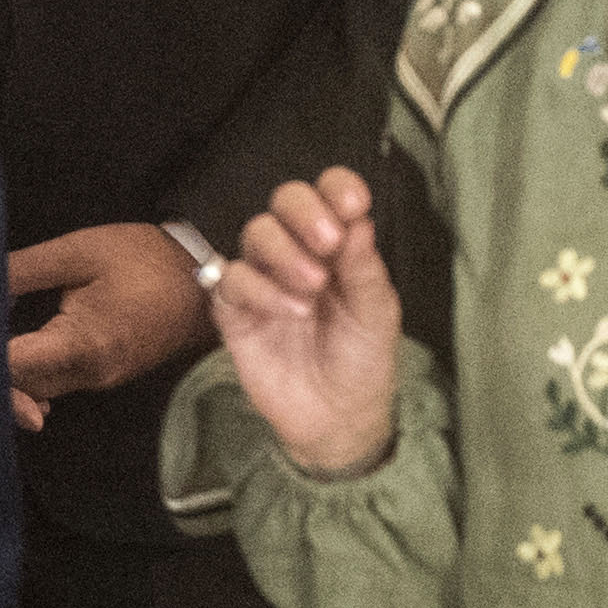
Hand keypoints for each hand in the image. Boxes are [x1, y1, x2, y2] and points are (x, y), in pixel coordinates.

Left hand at [3, 223, 213, 432]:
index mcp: (85, 344)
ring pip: (35, 389)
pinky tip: (4, 350)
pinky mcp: (102, 376)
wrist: (207, 281)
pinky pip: (53, 382)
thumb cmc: (146, 259)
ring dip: (4, 373)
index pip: (16, 367)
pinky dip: (26, 372)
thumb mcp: (79, 251)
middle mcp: (91, 374)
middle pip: (22, 387)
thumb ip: (22, 270)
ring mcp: (99, 379)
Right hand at [209, 168, 403, 480]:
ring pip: (255, 232)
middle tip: (328, 242)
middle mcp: (297, 252)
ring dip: (284, 252)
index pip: (330, 196)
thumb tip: (360, 221)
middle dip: (305, 212)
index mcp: (338, 246)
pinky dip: (260, 289)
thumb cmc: (362, 361)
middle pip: (284, 201)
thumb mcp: (377, 316)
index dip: (337, 188)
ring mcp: (262, 277)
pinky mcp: (233, 307)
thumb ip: (365, 269)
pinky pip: (231, 277)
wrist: (336, 418)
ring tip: (312, 288)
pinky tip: (289, 312)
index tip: (353, 203)